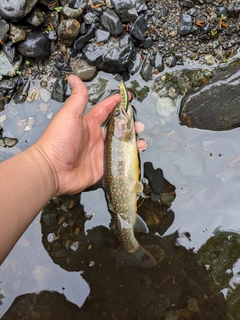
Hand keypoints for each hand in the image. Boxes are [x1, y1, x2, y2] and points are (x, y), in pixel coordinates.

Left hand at [34, 75, 145, 194]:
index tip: (127, 96)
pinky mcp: (102, 169)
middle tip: (139, 125)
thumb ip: (78, 98)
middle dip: (129, 126)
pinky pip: (117, 163)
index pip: (105, 110)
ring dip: (131, 142)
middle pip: (116, 129)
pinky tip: (136, 155)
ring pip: (120, 146)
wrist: (52, 169)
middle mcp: (96, 138)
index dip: (116, 103)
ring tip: (141, 141)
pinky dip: (128, 159)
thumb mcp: (70, 115)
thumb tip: (74, 77)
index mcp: (89, 124)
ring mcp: (99, 154)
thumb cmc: (59, 140)